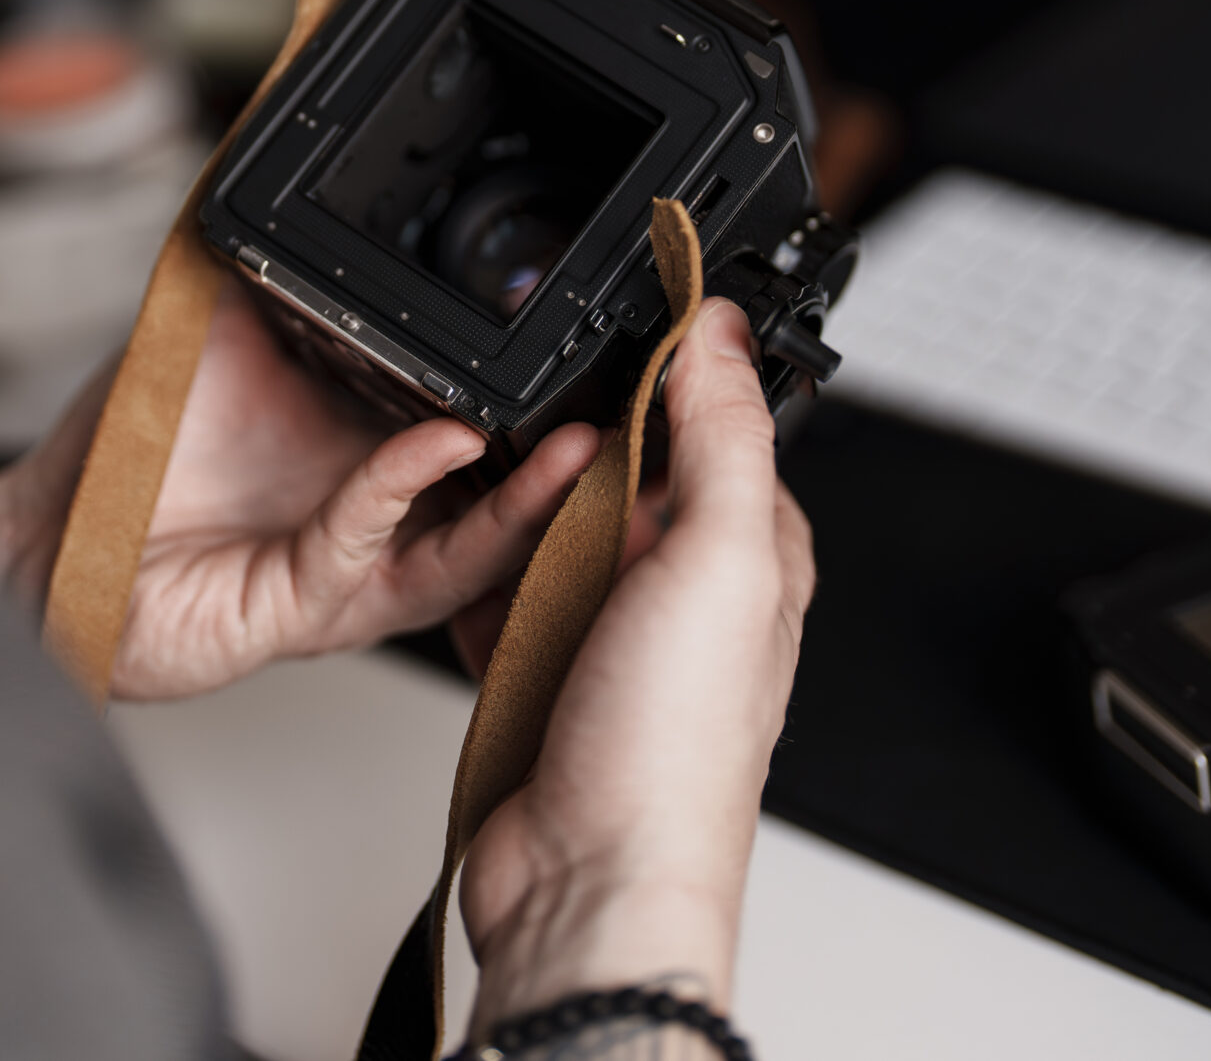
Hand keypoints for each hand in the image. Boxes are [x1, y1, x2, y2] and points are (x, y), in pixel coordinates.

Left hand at [0, 282, 602, 700]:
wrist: (48, 545)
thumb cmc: (130, 457)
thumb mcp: (222, 328)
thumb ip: (287, 272)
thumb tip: (314, 169)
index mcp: (375, 455)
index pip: (488, 433)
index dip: (549, 407)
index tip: (602, 355)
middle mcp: (378, 521)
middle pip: (505, 503)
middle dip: (578, 469)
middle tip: (631, 411)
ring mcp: (350, 570)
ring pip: (470, 550)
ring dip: (532, 501)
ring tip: (583, 447)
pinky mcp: (305, 607)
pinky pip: (369, 549)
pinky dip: (409, 489)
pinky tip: (443, 443)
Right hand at [457, 298, 815, 1026]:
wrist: (585, 883)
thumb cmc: (673, 753)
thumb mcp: (721, 559)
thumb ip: (723, 436)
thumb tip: (723, 330)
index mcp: (754, 555)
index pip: (715, 425)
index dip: (668, 375)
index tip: (613, 327)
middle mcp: (686, 591)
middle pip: (620, 471)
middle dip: (574, 447)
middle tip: (536, 425)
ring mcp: (609, 633)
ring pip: (551, 528)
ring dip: (516, 511)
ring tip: (487, 492)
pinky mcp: (540, 669)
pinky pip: (496, 595)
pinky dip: (471, 577)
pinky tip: (455, 562)